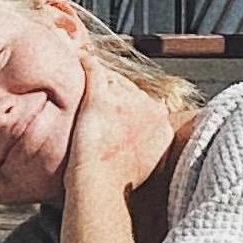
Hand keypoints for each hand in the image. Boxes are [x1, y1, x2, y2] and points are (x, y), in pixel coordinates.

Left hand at [66, 52, 168, 192]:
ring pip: (114, 82)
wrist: (99, 184)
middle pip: (133, 91)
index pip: (148, 104)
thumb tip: (154, 141)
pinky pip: (94, 71)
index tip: (121, 118)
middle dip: (120, 96)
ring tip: (91, 96)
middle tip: (105, 112)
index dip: (132, 109)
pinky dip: (87, 63)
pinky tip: (81, 58)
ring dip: (102, 84)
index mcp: (162, 123)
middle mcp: (149, 107)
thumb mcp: (150, 164)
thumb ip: (155, 144)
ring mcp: (125, 100)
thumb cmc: (119, 181)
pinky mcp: (100, 98)